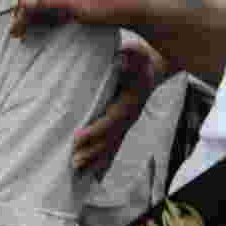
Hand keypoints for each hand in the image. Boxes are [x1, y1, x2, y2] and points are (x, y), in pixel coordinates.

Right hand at [10, 0, 145, 36]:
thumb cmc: (119, 7)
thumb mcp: (85, 8)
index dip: (25, 4)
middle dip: (27, 10)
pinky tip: (38, 28)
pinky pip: (54, 2)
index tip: (17, 24)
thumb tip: (24, 1)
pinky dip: (45, 15)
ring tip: (23, 33)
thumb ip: (54, 3)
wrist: (142, 11)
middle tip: (17, 32)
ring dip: (34, 14)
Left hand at [73, 39, 167, 174]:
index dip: (95, 131)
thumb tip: (124, 52)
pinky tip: (90, 173)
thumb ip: (133, 52)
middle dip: (92, 151)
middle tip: (73, 162)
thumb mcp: (138, 52)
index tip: (77, 138)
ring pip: (111, 146)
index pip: (111, 121)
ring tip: (77, 169)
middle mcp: (129, 117)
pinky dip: (102, 160)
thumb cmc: (140, 60)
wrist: (153, 68)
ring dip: (95, 159)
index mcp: (130, 103)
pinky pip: (112, 147)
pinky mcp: (121, 128)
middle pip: (110, 139)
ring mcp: (126, 125)